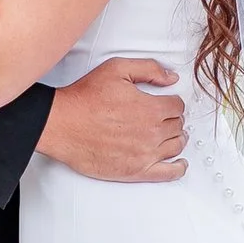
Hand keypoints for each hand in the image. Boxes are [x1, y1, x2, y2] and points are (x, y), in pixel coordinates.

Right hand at [39, 57, 185, 181]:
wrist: (63, 125)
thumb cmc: (85, 98)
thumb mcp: (117, 69)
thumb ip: (149, 69)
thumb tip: (171, 78)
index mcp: (151, 108)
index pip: (177, 106)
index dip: (173, 102)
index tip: (166, 103)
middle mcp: (152, 133)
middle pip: (177, 126)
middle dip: (173, 119)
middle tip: (163, 117)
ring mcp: (145, 154)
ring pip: (175, 146)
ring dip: (176, 138)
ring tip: (170, 135)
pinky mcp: (136, 171)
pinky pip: (168, 173)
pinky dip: (178, 168)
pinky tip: (180, 164)